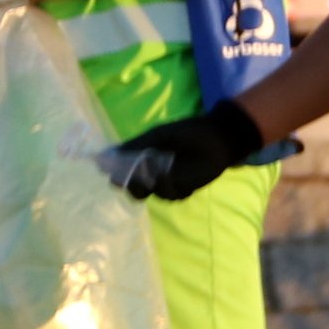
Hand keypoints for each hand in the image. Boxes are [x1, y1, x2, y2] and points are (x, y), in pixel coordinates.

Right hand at [103, 101, 265, 202]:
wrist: (219, 139)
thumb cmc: (189, 132)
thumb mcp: (160, 136)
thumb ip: (137, 145)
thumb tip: (109, 153)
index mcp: (143, 155)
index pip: (124, 170)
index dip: (118, 175)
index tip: (114, 178)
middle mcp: (152, 171)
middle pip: (135, 188)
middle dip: (135, 188)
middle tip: (140, 182)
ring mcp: (167, 181)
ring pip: (154, 194)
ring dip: (158, 186)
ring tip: (166, 173)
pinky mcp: (183, 189)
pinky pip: (173, 196)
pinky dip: (173, 189)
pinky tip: (178, 178)